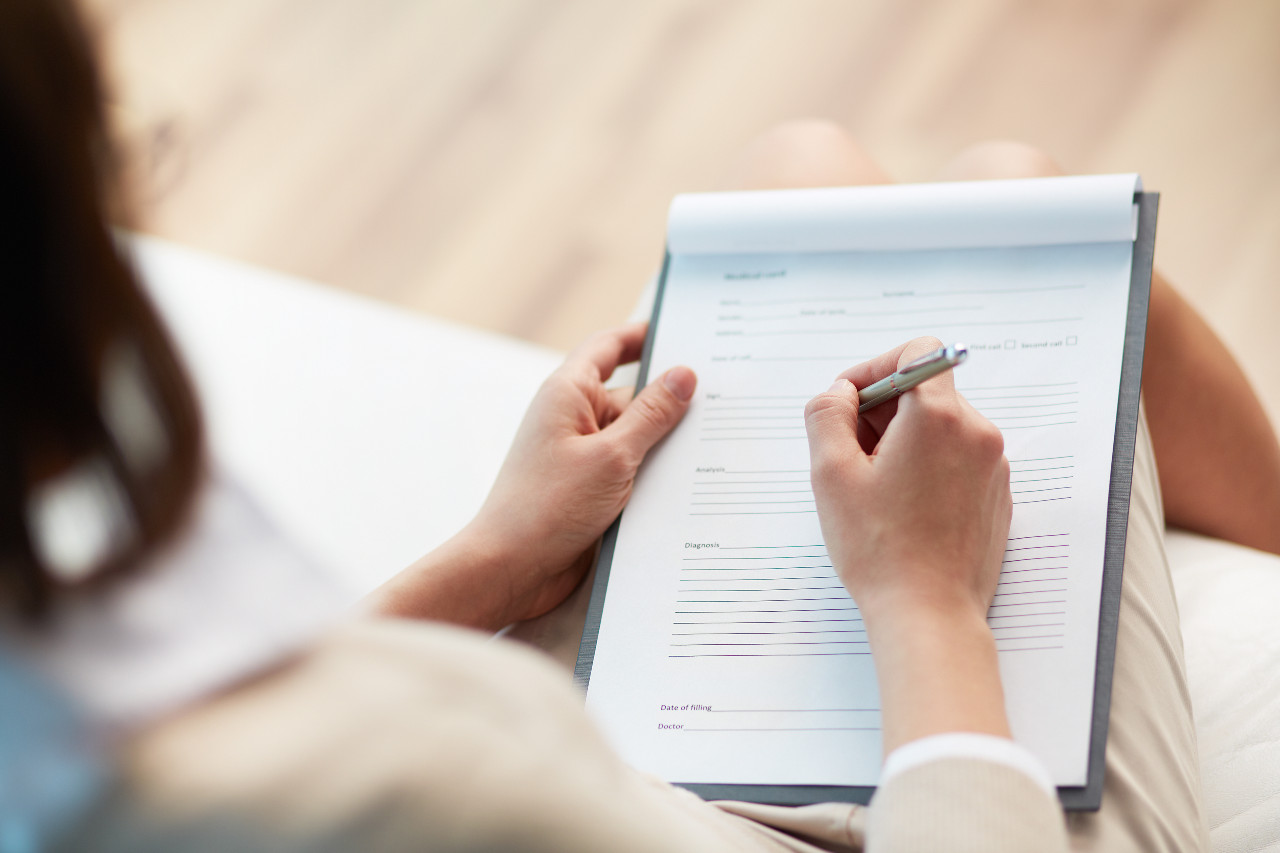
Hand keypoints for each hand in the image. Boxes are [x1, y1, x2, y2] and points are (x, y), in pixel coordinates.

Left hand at [367, 322, 695, 629]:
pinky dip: (655, 473)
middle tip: (723, 396)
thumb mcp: (613, 456)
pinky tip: (690, 483)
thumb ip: (652, 415)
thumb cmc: (547, 507)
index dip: (644, 334)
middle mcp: (573, 419)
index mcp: (568, 393)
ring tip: (717, 443)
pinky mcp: (589, 489)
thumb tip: (683, 375)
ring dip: (666, 443)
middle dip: (670, 399)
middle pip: (631, 394)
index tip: (683, 329)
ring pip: (635, 436)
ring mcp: (581, 455)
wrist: (510, 569)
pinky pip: (630, 469)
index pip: (609, 347)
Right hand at [805, 337, 1010, 622]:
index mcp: (938, 417)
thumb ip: (826, 414)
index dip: (875, 368)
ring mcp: (993, 465)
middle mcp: (976, 432)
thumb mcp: (830, 473)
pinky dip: (927, 466)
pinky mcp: (997, 494)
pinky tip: (902, 507)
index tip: (849, 403)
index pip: (917, 352)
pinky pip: (957, 458)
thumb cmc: (879, 549)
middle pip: (926, 390)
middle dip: (882, 411)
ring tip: (875, 488)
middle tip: (849, 454)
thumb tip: (839, 394)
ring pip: (940, 426)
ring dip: (903, 440)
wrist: (928, 613)